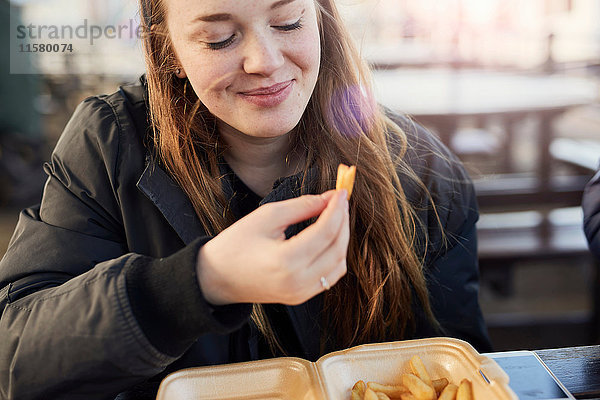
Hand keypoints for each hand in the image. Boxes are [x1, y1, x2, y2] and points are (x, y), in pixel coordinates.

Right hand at [196, 190, 349, 304]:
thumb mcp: (266, 216)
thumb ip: (301, 206)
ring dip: (342, 238)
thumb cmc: (236, 244)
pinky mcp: (301, 297)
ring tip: (335, 216)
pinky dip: (335, 255)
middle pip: (337, 248)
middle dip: (343, 221)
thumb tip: (329, 198)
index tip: (341, 191)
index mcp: (286, 261)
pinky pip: (330, 276)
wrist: (217, 278)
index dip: (337, 209)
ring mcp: (301, 293)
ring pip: (339, 264)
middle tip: (340, 200)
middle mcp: (298, 281)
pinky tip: (329, 237)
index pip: (325, 232)